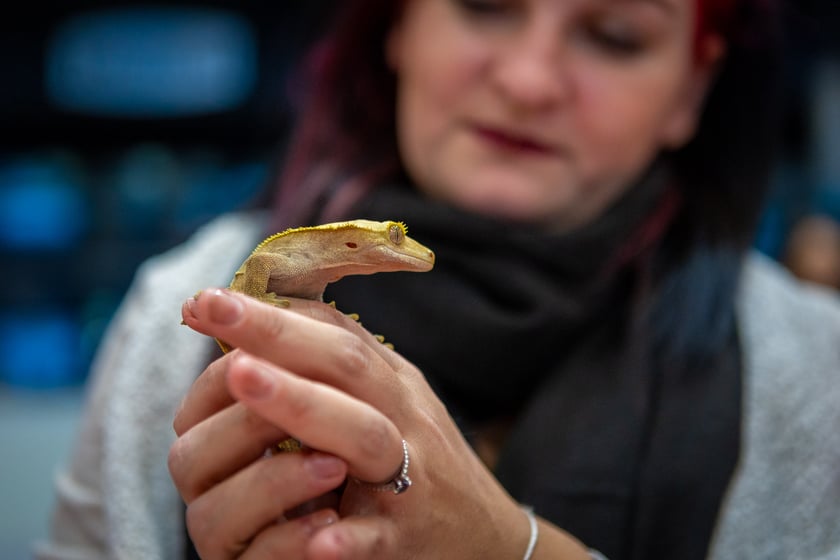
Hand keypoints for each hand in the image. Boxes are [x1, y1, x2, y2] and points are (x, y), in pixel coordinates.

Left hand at [171, 289, 585, 558]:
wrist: (486, 536)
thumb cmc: (423, 459)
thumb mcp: (394, 400)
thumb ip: (343, 362)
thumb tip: (275, 312)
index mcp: (393, 384)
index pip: (336, 333)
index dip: (272, 311)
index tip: (208, 297)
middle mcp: (402, 417)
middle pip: (345, 364)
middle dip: (276, 332)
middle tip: (213, 307)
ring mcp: (408, 477)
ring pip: (362, 433)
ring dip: (302, 403)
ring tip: (242, 376)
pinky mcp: (405, 538)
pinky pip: (376, 537)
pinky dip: (347, 537)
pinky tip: (314, 538)